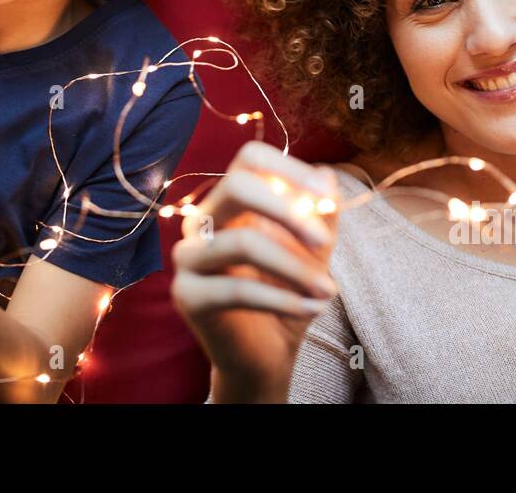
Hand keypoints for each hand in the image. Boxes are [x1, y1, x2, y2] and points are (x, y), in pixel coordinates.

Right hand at [170, 141, 338, 401]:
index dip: (290, 169)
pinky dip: (282, 299)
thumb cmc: (288, 293)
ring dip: (296, 268)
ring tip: (328, 291)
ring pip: (243, 242)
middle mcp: (203, 221)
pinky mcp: (187, 296)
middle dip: (287, 210)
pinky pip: (236, 289)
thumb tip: (326, 175)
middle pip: (237, 185)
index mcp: (230, 202)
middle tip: (323, 241)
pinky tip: (312, 309)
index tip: (326, 196)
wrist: (267, 356)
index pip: (250, 159)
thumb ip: (321, 215)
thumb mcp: (314, 252)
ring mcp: (189, 258)